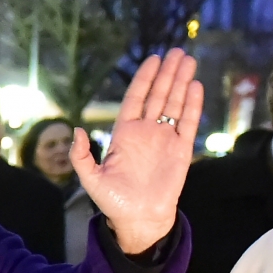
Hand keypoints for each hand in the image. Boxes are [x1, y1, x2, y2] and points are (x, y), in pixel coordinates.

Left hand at [70, 48, 204, 255]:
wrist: (138, 220)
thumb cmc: (113, 202)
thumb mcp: (91, 179)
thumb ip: (81, 156)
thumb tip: (77, 131)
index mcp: (124, 134)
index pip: (135, 98)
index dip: (144, 79)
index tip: (153, 60)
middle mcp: (146, 132)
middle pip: (158, 95)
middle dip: (167, 73)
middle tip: (177, 52)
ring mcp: (164, 139)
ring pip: (175, 104)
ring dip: (181, 82)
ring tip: (188, 61)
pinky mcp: (180, 150)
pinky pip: (188, 123)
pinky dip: (192, 105)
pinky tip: (195, 87)